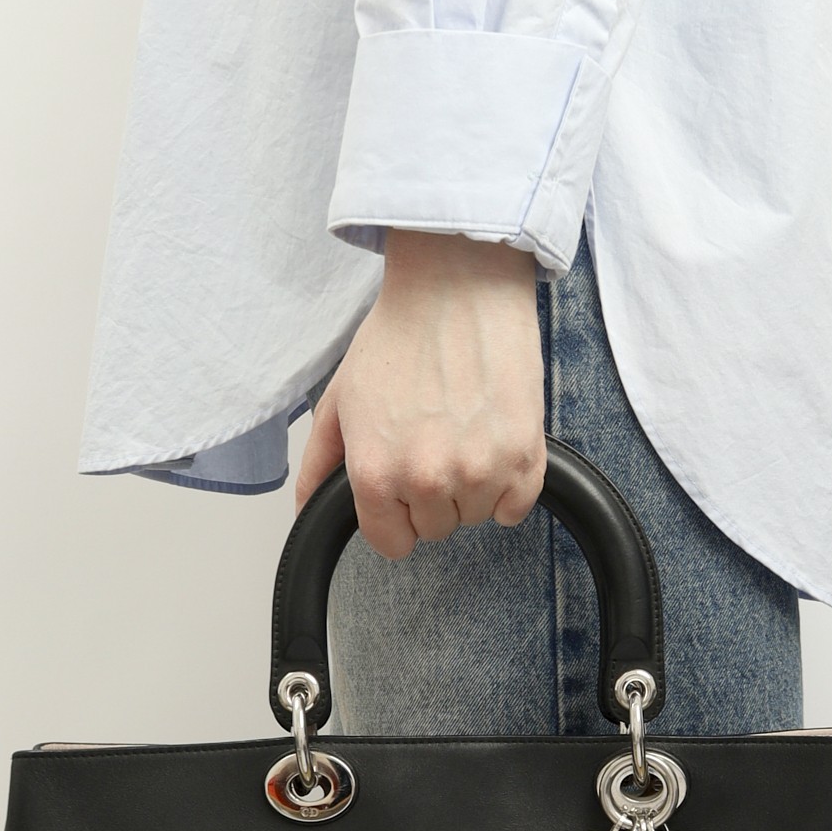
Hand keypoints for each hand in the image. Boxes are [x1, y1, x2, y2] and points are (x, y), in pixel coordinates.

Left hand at [294, 229, 546, 557]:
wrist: (456, 288)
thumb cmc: (400, 336)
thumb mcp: (340, 400)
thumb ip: (320, 464)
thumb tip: (307, 512)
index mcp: (376, 473)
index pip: (391, 543)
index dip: (396, 515)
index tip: (404, 488)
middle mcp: (426, 480)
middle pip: (436, 528)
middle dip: (432, 495)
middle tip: (434, 440)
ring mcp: (479, 471)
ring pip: (477, 515)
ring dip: (472, 486)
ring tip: (463, 431)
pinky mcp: (524, 456)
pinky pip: (517, 506)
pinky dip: (510, 484)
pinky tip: (493, 442)